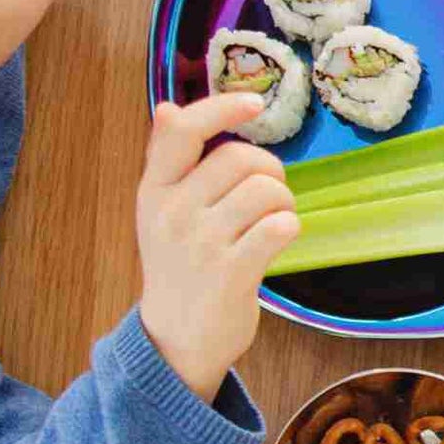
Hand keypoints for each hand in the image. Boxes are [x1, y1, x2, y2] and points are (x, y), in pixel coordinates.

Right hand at [135, 91, 298, 397]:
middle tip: (269, 198)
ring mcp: (201, 243)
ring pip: (267, 191)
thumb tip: (168, 106)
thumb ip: (170, 161)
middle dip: (270, 171)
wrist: (176, 340)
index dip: (223, 108)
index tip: (255, 103)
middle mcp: (172, 212)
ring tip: (272, 223)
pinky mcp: (231, 273)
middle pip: (241, 158)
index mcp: (154, 191)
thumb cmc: (180, 267)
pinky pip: (280, 227)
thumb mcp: (161, 211)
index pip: (184, 131)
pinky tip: (277, 241)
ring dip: (284, 204)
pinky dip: (289, 228)